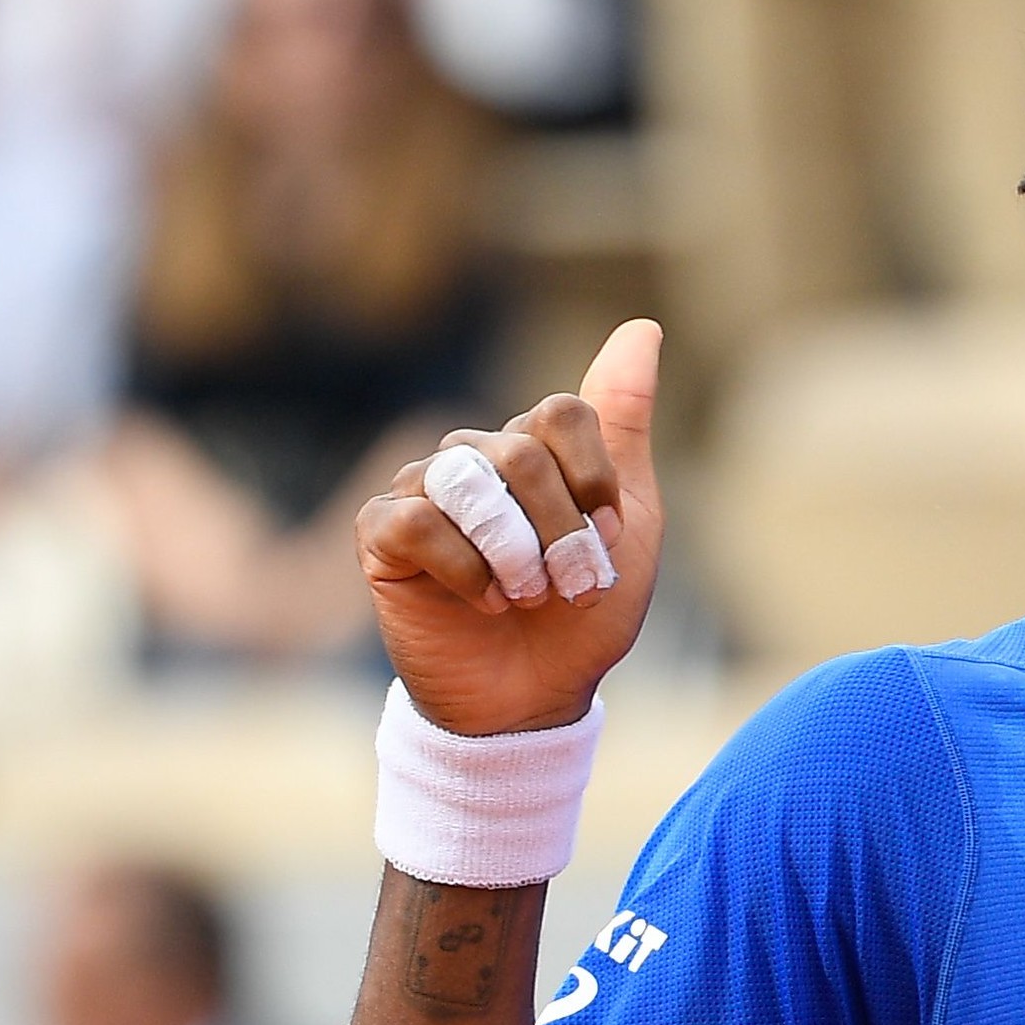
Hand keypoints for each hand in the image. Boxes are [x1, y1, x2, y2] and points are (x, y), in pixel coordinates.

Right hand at [357, 319, 663, 734]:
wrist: (533, 698)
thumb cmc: (582, 614)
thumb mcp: (629, 522)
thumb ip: (624, 425)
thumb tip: (643, 326)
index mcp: (532, 445)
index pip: (562, 414)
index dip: (594, 483)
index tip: (607, 540)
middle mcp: (473, 454)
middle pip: (520, 451)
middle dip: (561, 534)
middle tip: (569, 587)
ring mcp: (422, 490)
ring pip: (468, 480)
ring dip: (514, 552)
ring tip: (527, 598)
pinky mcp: (381, 535)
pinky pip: (419, 523)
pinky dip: (466, 571)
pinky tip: (485, 604)